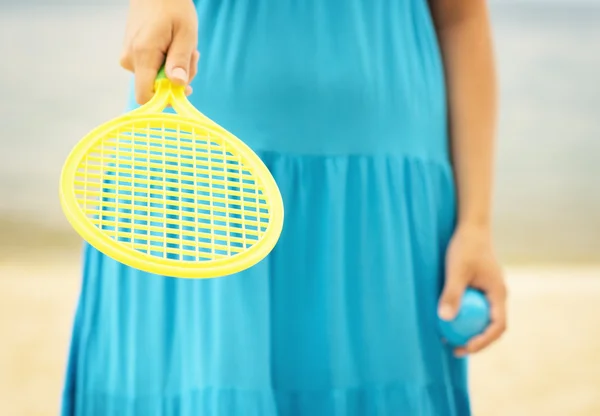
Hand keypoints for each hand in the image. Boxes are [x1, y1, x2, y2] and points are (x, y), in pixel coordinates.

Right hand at [120, 0, 199, 103]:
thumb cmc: (173, 7)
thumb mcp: (185, 33)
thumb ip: (180, 61)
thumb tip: (177, 85)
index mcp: (142, 55)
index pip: (144, 96)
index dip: (165, 99)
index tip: (184, 88)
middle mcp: (130, 59)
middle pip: (155, 88)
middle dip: (178, 78)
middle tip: (192, 56)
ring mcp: (129, 57)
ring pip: (155, 79)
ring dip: (175, 69)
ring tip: (184, 46)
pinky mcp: (132, 55)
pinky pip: (152, 70)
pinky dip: (167, 63)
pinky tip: (174, 46)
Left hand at [438, 224, 506, 355]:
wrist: (471, 227)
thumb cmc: (465, 246)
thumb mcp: (456, 270)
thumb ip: (452, 293)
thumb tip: (445, 318)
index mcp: (498, 293)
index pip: (497, 326)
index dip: (483, 341)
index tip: (466, 347)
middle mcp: (497, 295)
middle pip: (492, 326)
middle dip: (476, 341)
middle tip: (455, 349)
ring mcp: (490, 291)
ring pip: (483, 317)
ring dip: (470, 330)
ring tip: (449, 338)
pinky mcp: (480, 286)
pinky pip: (475, 307)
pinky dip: (464, 316)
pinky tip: (446, 319)